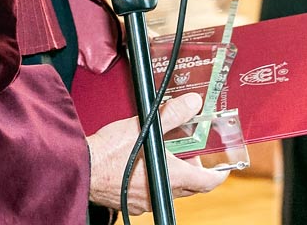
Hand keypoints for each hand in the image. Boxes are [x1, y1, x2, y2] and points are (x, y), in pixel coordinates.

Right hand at [87, 92, 227, 214]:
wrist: (83, 167)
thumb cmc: (110, 151)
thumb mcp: (146, 125)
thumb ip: (173, 114)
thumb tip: (193, 103)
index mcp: (172, 177)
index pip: (206, 182)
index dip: (218, 175)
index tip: (223, 169)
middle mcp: (161, 192)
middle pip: (190, 187)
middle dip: (194, 171)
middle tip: (191, 153)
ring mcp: (144, 201)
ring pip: (169, 190)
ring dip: (173, 176)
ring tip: (165, 155)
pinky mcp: (129, 203)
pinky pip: (150, 194)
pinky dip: (154, 181)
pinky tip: (143, 167)